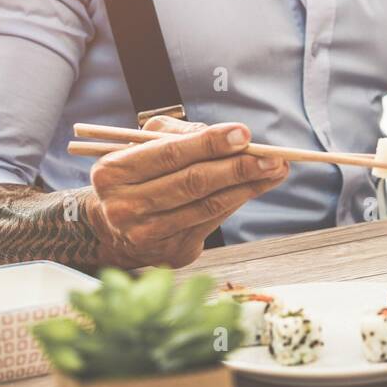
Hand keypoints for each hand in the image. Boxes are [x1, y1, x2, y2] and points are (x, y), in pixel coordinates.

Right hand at [85, 116, 287, 268]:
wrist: (110, 229)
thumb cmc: (134, 178)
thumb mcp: (140, 147)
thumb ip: (178, 133)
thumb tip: (227, 137)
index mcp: (113, 172)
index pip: (170, 153)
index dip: (210, 143)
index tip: (244, 133)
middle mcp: (125, 206)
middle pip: (193, 183)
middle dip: (238, 168)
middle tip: (273, 157)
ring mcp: (147, 234)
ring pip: (207, 206)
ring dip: (248, 187)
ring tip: (276, 170)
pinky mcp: (170, 253)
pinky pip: (212, 224)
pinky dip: (237, 203)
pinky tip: (255, 188)